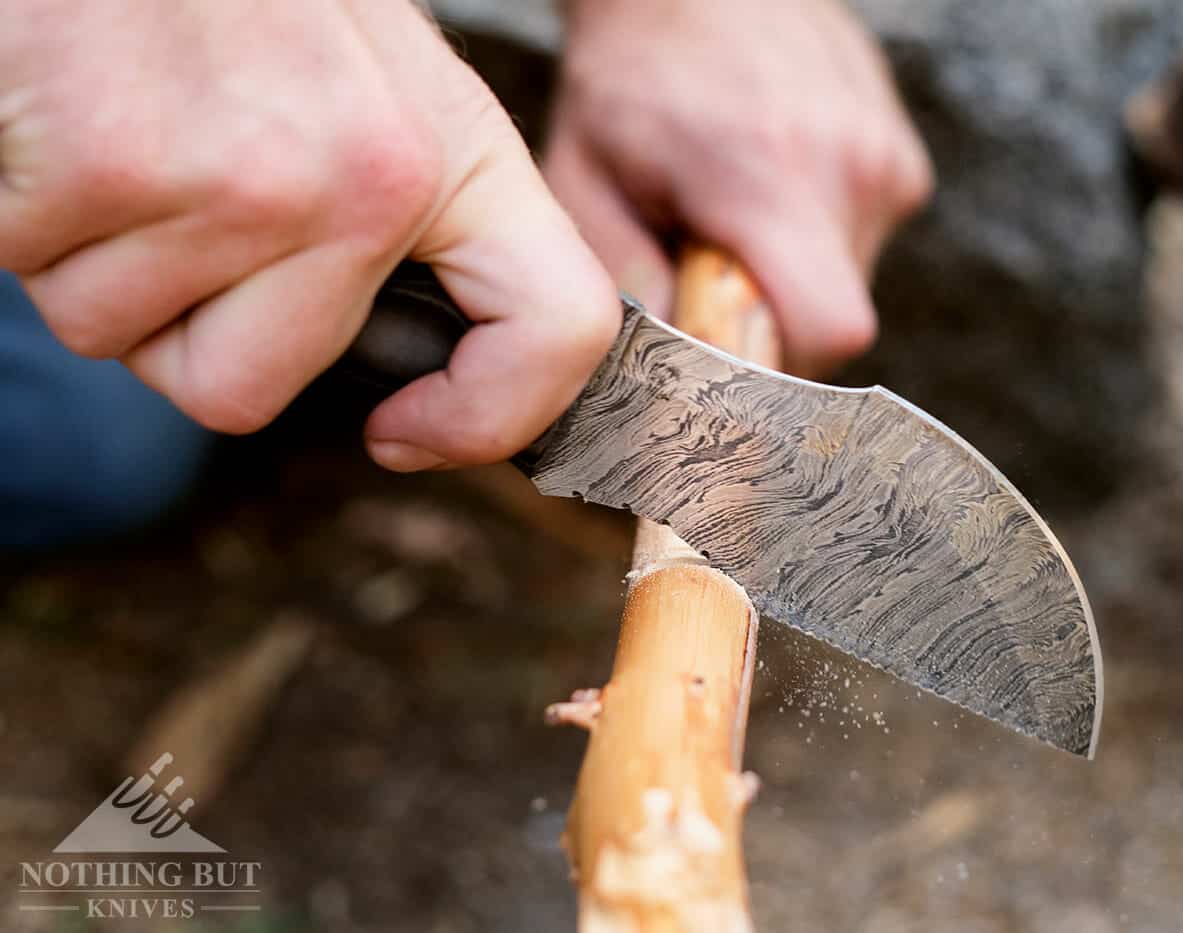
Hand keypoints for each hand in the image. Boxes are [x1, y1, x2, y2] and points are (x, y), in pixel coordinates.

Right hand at [0, 0, 617, 470]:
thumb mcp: (376, 83)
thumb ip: (413, 217)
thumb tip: (429, 368)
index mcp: (454, 152)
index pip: (554, 331)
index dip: (484, 419)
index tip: (404, 432)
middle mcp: (366, 177)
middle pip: (252, 390)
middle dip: (188, 324)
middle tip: (178, 194)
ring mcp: (239, 179)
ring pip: (128, 340)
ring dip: (101, 265)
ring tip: (122, 136)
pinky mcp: (107, 170)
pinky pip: (40, 281)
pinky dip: (28, 224)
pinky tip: (62, 127)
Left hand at [545, 0, 931, 375]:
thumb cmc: (629, 77)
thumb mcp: (588, 183)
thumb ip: (628, 286)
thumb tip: (673, 375)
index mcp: (770, 176)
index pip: (827, 331)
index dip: (776, 366)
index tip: (723, 346)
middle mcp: (851, 165)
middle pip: (836, 321)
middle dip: (771, 321)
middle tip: (711, 271)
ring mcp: (888, 157)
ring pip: (850, 285)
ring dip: (791, 278)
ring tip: (737, 219)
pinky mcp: (903, 157)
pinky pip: (863, 242)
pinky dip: (815, 240)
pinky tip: (769, 191)